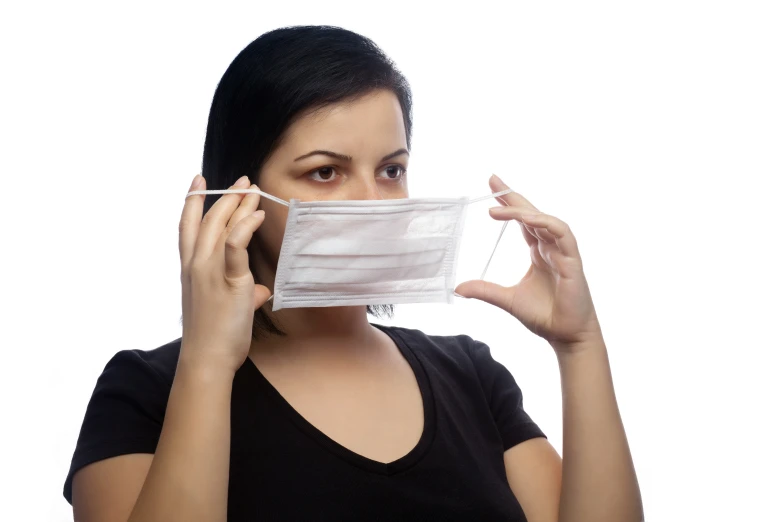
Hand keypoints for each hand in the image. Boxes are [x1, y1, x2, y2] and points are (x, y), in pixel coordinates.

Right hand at [178, 174, 270, 372]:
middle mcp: (195, 265)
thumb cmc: (215, 336)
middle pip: (208, 220)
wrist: (207, 358)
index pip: (187, 227)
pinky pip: (236, 245)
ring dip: (238, 205)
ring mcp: (210, 271)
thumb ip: (245, 294)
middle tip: (243, 181)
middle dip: (226, 197)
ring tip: (252, 189)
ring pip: (221, 227)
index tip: (199, 181)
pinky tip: (257, 214)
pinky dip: (246, 226)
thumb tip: (260, 291)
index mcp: (190, 269)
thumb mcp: (229, 308)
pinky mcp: (229, 280)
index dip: (192, 201)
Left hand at [454, 175, 602, 352]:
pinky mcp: (573, 261)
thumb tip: (458, 288)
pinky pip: (562, 234)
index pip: (523, 220)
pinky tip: (530, 220)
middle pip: (533, 213)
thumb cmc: (544, 316)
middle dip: (514, 196)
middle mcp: (551, 248)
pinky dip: (547, 224)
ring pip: (546, 221)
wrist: (566, 336)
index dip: (508, 204)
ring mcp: (563, 252)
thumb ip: (485, 290)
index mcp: (538, 252)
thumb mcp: (507, 300)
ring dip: (525, 211)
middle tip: (493, 180)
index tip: (491, 188)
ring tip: (501, 209)